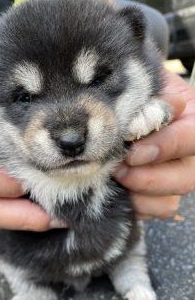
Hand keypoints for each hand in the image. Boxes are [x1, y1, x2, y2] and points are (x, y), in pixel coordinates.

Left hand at [114, 70, 194, 218]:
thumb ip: (150, 96)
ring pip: (167, 203)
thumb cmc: (137, 96)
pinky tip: (113, 189)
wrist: (124, 112)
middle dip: (147, 178)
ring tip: (112, 176)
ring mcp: (173, 181)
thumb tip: (154, 112)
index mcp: (192, 123)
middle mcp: (188, 158)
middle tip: (118, 168)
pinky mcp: (154, 198)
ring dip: (136, 194)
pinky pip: (149, 213)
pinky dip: (130, 205)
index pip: (194, 138)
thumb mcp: (144, 86)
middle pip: (185, 180)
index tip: (133, 151)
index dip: (166, 147)